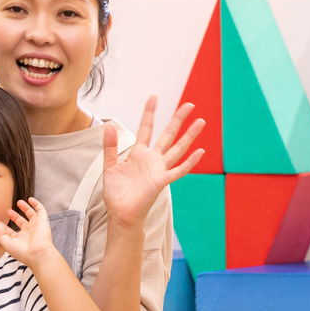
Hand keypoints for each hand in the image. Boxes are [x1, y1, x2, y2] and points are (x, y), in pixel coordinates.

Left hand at [0, 198, 57, 267]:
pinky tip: (30, 199)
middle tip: (8, 211)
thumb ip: (1, 234)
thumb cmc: (23, 251)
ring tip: (18, 202)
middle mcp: (28, 232)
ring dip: (25, 208)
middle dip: (15, 217)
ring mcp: (36, 226)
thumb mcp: (7, 244)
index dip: (5, 228)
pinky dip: (36, 204)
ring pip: (31, 215)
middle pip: (21, 222)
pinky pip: (40, 210)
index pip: (12, 232)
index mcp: (20, 239)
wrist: (38, 253)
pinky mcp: (43, 220)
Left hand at [101, 95, 204, 228]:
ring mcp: (159, 169)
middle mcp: (152, 159)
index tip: (154, 97)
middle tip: (189, 104)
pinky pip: (179, 170)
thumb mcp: (110, 166)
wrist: (121, 214)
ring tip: (201, 121)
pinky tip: (200, 152)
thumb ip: (110, 147)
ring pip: (178, 149)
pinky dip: (190, 162)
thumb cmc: (116, 193)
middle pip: (168, 134)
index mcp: (138, 154)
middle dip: (178, 119)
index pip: (146, 128)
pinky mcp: (162, 181)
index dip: (150, 113)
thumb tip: (108, 125)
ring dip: (189, 136)